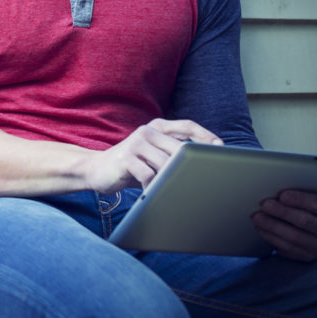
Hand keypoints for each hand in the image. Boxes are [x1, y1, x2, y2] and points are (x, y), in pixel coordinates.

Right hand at [84, 118, 221, 192]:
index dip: (206, 136)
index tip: (221, 148)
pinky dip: (153, 186)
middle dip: (191, 164)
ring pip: (165, 163)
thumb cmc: (130, 165)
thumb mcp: (152, 155)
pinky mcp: (125, 159)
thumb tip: (204, 164)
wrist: (95, 169)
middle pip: (180, 147)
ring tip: (172, 190)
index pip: (187, 126)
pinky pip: (148, 174)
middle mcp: (147, 132)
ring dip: (171, 179)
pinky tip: (151, 191)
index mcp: (156, 127)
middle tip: (201, 178)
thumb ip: (171, 153)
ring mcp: (135, 144)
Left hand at [253, 190, 316, 261]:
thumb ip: (299, 193)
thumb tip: (274, 188)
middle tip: (264, 204)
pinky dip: (271, 237)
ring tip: (257, 217)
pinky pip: (287, 248)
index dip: (299, 199)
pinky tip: (261, 229)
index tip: (281, 195)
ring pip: (294, 236)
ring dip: (272, 226)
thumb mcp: (309, 196)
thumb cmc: (306, 206)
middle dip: (282, 212)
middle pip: (305, 221)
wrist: (311, 227)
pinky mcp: (308, 256)